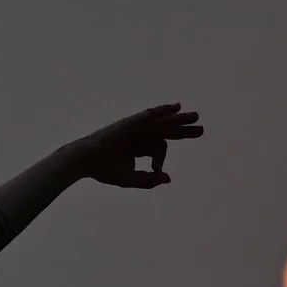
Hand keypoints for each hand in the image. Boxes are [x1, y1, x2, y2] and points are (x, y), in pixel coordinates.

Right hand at [66, 102, 203, 188]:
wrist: (85, 162)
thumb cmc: (104, 170)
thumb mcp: (130, 179)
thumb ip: (149, 180)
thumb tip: (169, 178)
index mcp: (138, 147)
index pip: (159, 148)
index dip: (160, 159)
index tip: (157, 169)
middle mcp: (139, 135)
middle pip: (166, 130)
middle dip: (183, 130)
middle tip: (201, 130)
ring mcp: (135, 127)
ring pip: (162, 122)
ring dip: (179, 118)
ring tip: (196, 117)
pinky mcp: (130, 122)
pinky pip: (149, 114)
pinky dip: (162, 110)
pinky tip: (175, 107)